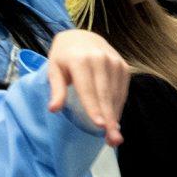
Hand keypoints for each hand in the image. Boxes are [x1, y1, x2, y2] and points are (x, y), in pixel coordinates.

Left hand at [42, 28, 130, 144]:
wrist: (82, 36)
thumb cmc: (64, 56)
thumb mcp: (54, 68)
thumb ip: (56, 89)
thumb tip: (53, 109)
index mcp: (80, 60)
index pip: (88, 89)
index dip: (94, 108)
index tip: (100, 126)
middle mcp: (100, 59)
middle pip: (105, 95)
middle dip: (109, 119)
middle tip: (112, 141)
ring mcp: (114, 62)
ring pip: (116, 95)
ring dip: (116, 117)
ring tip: (114, 138)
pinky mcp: (124, 66)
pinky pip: (123, 91)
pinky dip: (119, 107)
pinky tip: (115, 121)